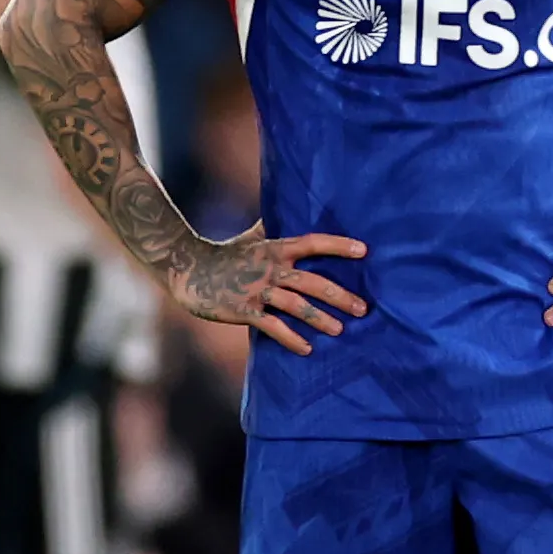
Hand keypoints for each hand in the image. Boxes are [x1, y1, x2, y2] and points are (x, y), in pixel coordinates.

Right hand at [166, 226, 367, 356]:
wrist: (188, 269)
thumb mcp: (250, 238)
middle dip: (340, 296)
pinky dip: (290, 338)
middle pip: (312, 282)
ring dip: (320, 319)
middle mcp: (270, 268)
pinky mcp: (243, 310)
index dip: (338, 246)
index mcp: (274, 248)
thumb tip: (282, 204)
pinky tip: (306, 349)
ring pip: (296, 306)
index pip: (313, 243)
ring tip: (340, 330)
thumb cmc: (224, 253)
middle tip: (363, 309)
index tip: (364, 251)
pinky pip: (272, 326)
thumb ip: (269, 227)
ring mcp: (257, 290)